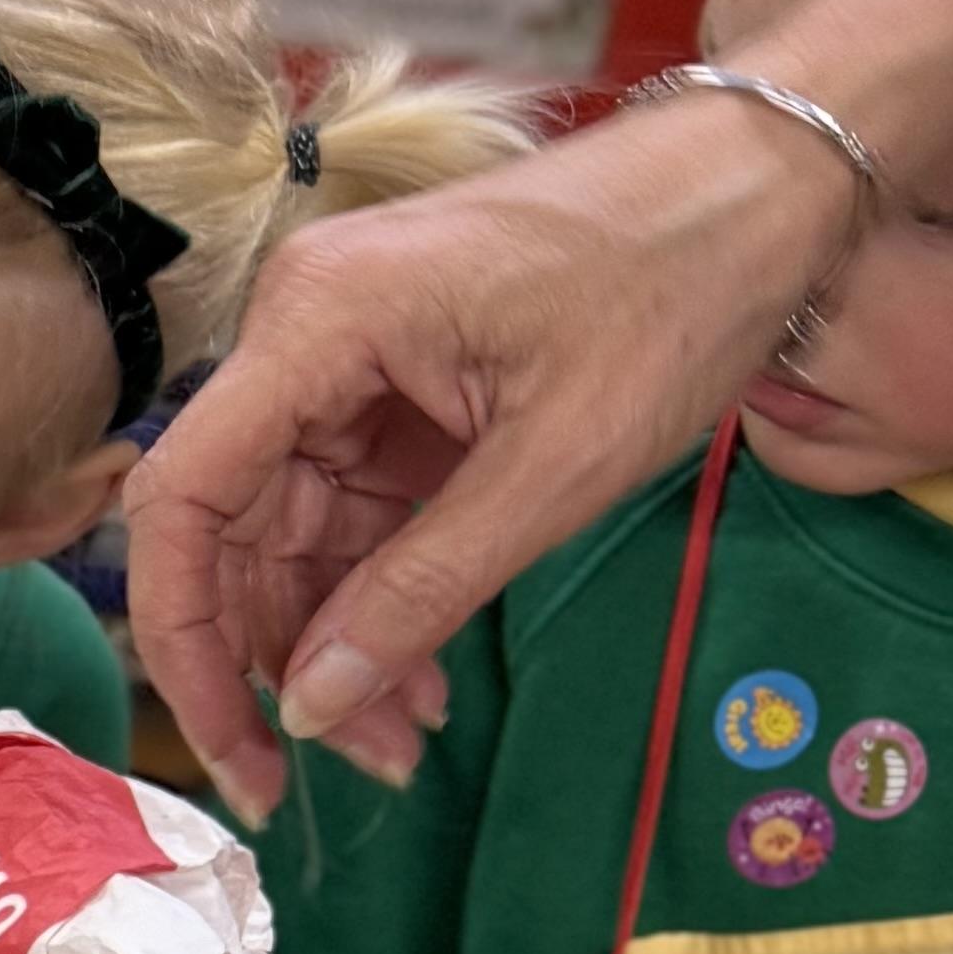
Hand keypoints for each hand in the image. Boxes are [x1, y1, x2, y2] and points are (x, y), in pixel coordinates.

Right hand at [128, 99, 852, 817]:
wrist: (770, 183)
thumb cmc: (678, 288)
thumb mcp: (559, 464)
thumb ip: (423, 588)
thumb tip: (312, 705)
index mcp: (317, 323)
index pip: (182, 502)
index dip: (186, 641)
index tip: (238, 751)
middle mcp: (303, 335)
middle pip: (236, 533)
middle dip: (285, 663)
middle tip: (354, 770)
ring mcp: (347, 358)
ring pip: (295, 537)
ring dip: (339, 643)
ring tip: (407, 739)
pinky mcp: (396, 382)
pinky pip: (355, 511)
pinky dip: (384, 593)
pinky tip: (423, 671)